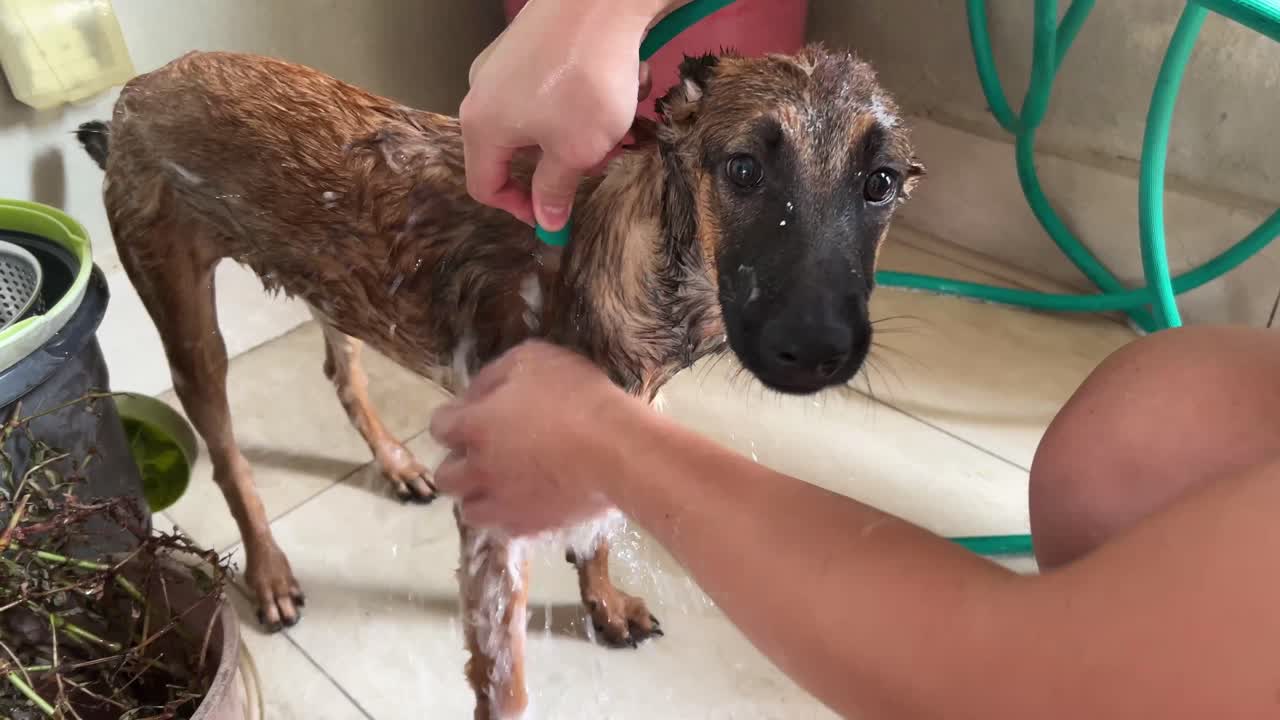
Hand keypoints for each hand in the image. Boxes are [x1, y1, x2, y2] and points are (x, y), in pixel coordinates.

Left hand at [429, 340, 639, 534]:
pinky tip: (528, 500)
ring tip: (503, 483)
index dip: (454, 419)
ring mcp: (501, 503)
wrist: (615, 450)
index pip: (439, 427)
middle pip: (445, 475)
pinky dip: (509, 514)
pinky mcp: (528, 526)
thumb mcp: (533, 359)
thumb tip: (478, 392)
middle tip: (486, 452)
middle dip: (460, 462)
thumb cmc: (576, 397)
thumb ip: (496, 374)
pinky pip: (504, 527)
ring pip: (468, 509)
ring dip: (479, 495)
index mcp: (473, 426)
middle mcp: (477, 469)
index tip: (475, 414)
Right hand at [459, 0, 659, 228]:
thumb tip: (547, 220)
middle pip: (514, 150)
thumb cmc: (585, 82)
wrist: (601, 1)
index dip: (519, 209)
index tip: (555, 214)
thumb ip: (555, 189)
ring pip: (539, 118)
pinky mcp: (527, 43)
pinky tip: (616, 85)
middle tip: (601, 161)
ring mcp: (502, 63)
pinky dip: (579, 98)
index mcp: (482, 127)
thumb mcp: (576, 151)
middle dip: (560, 163)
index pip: (484, 185)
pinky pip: (549, 87)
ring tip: (619, 120)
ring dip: (578, 130)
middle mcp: (482, 92)